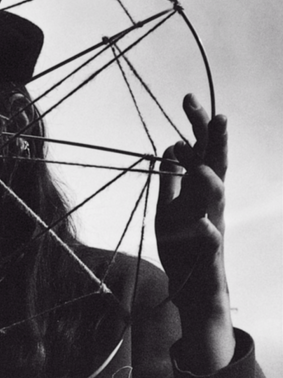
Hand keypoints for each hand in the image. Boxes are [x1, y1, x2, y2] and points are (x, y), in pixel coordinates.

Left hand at [156, 93, 233, 372]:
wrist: (193, 290)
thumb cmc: (183, 245)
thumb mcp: (170, 207)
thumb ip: (172, 178)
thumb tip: (172, 144)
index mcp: (199, 191)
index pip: (200, 150)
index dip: (196, 125)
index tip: (187, 97)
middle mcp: (210, 205)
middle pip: (215, 167)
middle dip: (216, 142)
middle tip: (217, 114)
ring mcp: (211, 230)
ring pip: (215, 203)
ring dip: (209, 183)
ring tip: (200, 168)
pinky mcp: (207, 258)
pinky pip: (210, 245)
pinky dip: (207, 235)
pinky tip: (203, 227)